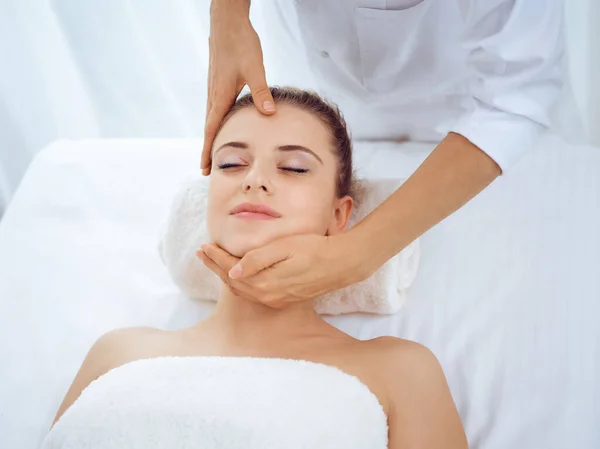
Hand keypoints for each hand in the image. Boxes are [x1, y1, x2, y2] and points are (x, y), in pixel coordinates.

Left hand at [196, 234, 367, 308]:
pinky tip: (237, 275)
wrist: (341, 264)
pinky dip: (240, 284)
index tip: (204, 245)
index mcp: (265, 282)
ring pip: (242, 290)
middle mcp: (268, 296)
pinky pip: (253, 294)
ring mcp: (276, 300)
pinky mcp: (283, 299)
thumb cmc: (314, 249)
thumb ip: (258, 259)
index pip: (232, 270)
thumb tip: (234, 271)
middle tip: (201, 252)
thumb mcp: (285, 247)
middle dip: (215, 266)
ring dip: (225, 275)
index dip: (216, 257)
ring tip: (213, 262)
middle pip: (233, 282)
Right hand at [202, 2, 275, 175]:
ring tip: (212, 152)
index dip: (207, 150)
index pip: (211, 130)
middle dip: (206, 149)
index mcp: (220, 96)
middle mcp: (214, 95)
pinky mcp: (217, 82)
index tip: (204, 167)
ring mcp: (214, 89)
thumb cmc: (240, 43)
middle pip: (208, 129)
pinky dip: (214, 123)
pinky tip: (221, 124)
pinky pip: (214, 109)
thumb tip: (269, 113)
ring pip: (211, 119)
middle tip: (206, 169)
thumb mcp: (255, 68)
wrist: (227, 23)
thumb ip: (261, 92)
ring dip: (210, 137)